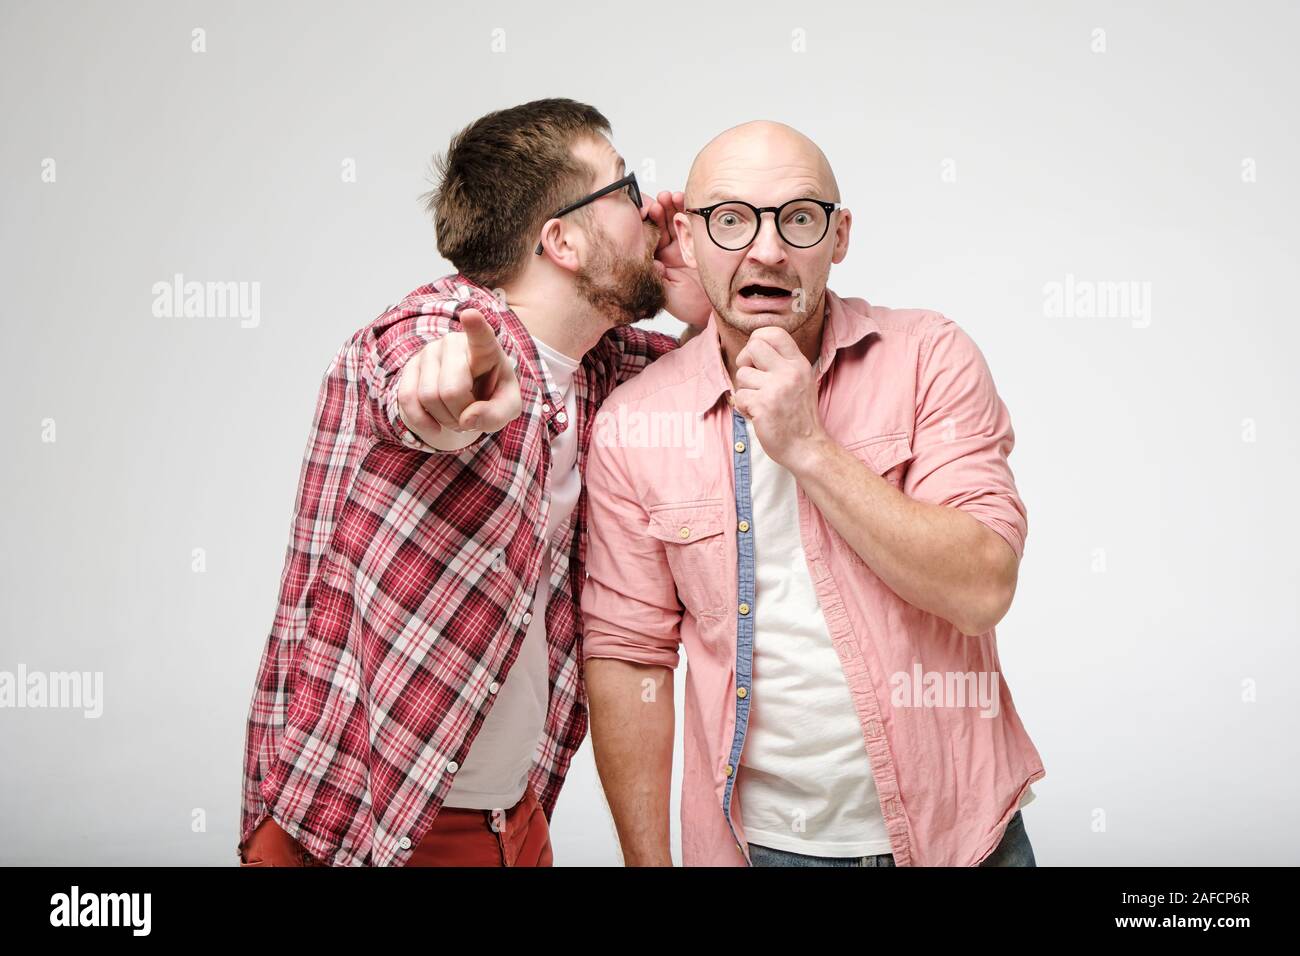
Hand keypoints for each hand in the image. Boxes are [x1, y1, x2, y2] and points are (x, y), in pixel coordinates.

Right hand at [397, 308, 522, 446]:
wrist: (470, 396)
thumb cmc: (493, 395)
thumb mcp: (507, 407)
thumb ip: (497, 415)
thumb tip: (467, 418)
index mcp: (485, 348)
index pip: (481, 336)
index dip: (475, 327)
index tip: (470, 315)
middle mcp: (454, 343)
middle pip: (452, 390)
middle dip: (461, 415)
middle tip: (470, 416)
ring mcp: (429, 352)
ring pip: (428, 397)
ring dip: (444, 419)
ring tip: (457, 416)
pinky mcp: (410, 367)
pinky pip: (406, 398)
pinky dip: (422, 421)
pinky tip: (435, 427)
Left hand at [646, 189, 711, 328]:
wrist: (712, 310)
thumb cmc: (689, 306)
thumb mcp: (670, 296)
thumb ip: (660, 280)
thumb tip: (655, 264)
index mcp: (657, 261)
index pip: (648, 238)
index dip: (648, 224)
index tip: (647, 211)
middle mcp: (668, 251)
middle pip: (662, 226)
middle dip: (661, 210)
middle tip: (660, 199)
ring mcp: (684, 245)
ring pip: (676, 221)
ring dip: (673, 207)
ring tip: (671, 196)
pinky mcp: (699, 243)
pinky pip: (693, 224)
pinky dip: (689, 212)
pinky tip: (684, 200)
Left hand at [732, 327, 826, 468]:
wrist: (806, 447)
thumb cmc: (799, 417)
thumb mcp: (801, 381)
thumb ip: (783, 365)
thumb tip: (753, 349)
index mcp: (799, 364)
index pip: (774, 333)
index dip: (757, 339)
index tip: (754, 355)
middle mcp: (789, 372)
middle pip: (753, 347)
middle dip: (745, 361)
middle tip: (751, 377)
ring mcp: (776, 388)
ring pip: (742, 374)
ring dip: (745, 390)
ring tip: (759, 403)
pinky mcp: (763, 405)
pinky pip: (739, 397)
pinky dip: (743, 408)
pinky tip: (757, 415)